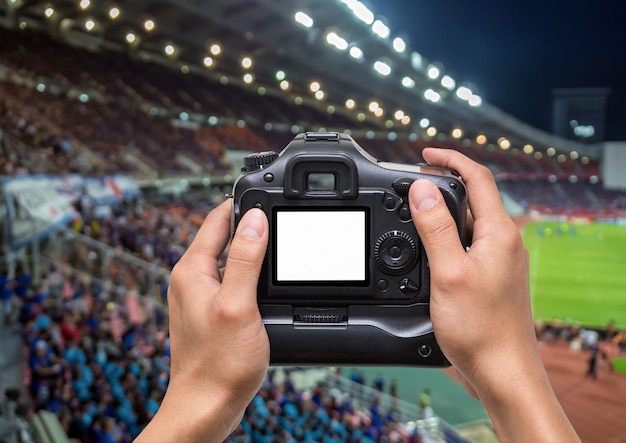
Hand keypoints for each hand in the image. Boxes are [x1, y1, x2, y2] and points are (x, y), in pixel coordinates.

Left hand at [135, 201, 268, 442]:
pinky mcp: (211, 313)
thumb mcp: (238, 303)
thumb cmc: (219, 364)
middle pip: (223, 236)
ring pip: (229, 259)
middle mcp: (191, 279)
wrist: (206, 406)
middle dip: (250, 224)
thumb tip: (254, 218)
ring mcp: (200, 297)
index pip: (216, 219)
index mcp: (191, 270)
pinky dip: (250, 275)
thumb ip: (246, 258)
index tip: (267, 192)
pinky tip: (268, 283)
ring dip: (252, 250)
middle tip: (281, 217)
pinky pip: (232, 281)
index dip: (242, 203)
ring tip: (279, 244)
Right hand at [409, 148, 578, 441]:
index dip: (450, 160)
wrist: (502, 370)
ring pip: (469, 221)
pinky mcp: (492, 276)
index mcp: (499, 232)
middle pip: (474, 197)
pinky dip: (447, 235)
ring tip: (414, 213)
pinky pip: (468, 242)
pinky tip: (428, 248)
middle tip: (411, 183)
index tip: (424, 155)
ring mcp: (499, 259)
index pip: (477, 178)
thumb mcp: (448, 272)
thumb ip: (435, 228)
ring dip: (443, 211)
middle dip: (443, 183)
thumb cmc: (481, 329)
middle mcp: (504, 241)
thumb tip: (422, 188)